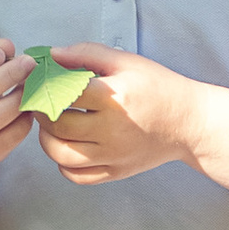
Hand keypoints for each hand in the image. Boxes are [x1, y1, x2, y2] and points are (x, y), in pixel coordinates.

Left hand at [34, 46, 201, 186]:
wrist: (189, 123)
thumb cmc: (159, 88)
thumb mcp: (127, 61)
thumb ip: (87, 53)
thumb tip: (52, 55)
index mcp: (113, 97)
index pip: (63, 93)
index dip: (45, 86)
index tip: (39, 82)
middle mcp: (111, 130)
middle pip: (57, 125)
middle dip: (41, 112)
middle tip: (41, 103)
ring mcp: (113, 155)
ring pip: (61, 155)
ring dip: (47, 140)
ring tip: (52, 126)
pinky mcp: (116, 172)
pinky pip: (77, 176)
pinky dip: (63, 164)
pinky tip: (68, 147)